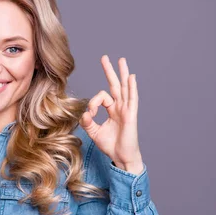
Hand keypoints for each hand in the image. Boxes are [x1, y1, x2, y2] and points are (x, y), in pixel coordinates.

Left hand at [79, 55, 143, 174]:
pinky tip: (130, 77)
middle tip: (104, 58)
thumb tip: (83, 113)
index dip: (93, 103)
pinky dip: (131, 87)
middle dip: (109, 71)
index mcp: (112, 110)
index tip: (89, 114)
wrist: (121, 157)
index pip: (101, 97)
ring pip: (124, 88)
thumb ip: (87, 122)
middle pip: (115, 85)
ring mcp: (126, 110)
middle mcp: (120, 107)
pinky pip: (132, 99)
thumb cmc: (110, 145)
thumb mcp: (94, 132)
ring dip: (122, 73)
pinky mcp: (131, 115)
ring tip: (121, 60)